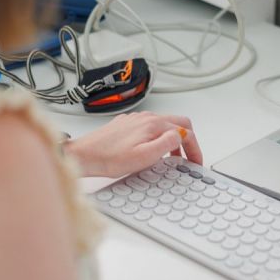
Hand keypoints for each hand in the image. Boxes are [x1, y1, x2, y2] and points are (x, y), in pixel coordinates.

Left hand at [63, 111, 202, 177]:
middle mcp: (146, 117)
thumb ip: (166, 144)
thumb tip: (179, 136)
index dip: (195, 148)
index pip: (185, 131)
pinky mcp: (127, 125)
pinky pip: (150, 128)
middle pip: (177, 123)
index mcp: (153, 124)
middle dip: (187, 141)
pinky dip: (158, 138)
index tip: (196, 162)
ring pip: (164, 125)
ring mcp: (135, 119)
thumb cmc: (109, 159)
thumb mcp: (144, 157)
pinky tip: (152, 151)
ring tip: (172, 159)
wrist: (84, 156)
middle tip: (188, 158)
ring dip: (173, 140)